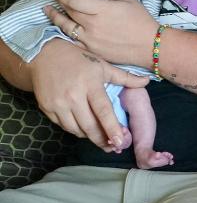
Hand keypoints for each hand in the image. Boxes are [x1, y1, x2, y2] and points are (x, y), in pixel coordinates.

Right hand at [27, 39, 147, 148]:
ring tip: (99, 138)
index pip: (103, 110)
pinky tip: (83, 128)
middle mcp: (73, 96)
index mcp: (90, 84)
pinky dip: (75, 130)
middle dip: (102, 139)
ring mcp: (57, 103)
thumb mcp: (103, 65)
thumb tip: (146, 81)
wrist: (44, 54)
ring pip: (75, 129)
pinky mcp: (46, 107)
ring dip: (88, 136)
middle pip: (89, 125)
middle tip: (113, 147)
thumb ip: (125, 77)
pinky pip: (63, 126)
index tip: (120, 141)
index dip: (112, 127)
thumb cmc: (78, 59)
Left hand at [45, 0, 157, 66]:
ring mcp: (91, 40)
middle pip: (68, 10)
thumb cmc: (142, 22)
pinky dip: (64, 32)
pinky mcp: (92, 50)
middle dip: (59, 1)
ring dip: (55, 16)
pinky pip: (72, 40)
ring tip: (48, 9)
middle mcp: (93, 25)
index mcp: (102, 10)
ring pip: (66, 26)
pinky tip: (61, 27)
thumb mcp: (129, 1)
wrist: (151, 47)